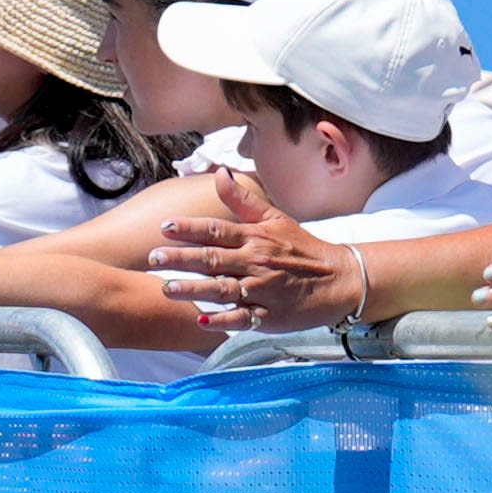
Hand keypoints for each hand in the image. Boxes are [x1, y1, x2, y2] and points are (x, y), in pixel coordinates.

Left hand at [144, 170, 366, 331]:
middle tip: (152, 257)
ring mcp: (262, 290)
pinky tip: (201, 320)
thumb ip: (242, 200)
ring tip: (167, 288)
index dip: (189, 228)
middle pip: (213, 258)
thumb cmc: (303, 248)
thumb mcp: (275, 218)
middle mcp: (256, 261)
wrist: (339, 279)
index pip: (217, 229)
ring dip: (194, 289)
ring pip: (223, 288)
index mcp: (255, 237)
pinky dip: (222, 320)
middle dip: (181, 258)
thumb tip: (218, 172)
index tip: (165, 227)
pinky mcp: (269, 315)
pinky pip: (242, 318)